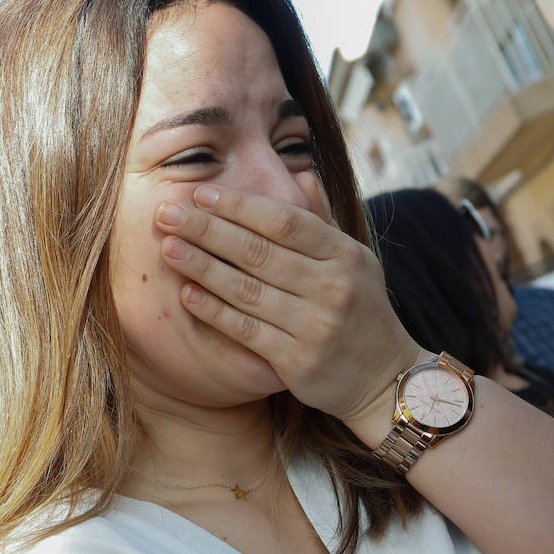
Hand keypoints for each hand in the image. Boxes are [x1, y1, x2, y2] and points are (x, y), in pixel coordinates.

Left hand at [153, 172, 421, 423]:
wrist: (386, 378)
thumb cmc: (362, 312)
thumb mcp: (356, 262)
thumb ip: (324, 222)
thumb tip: (301, 175)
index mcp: (345, 255)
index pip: (286, 221)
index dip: (240, 206)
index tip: (200, 193)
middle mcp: (333, 287)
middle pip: (259, 252)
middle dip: (207, 229)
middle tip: (167, 212)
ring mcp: (316, 325)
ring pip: (247, 289)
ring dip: (202, 266)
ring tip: (167, 246)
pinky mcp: (298, 361)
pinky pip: (247, 329)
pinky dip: (214, 311)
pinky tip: (186, 294)